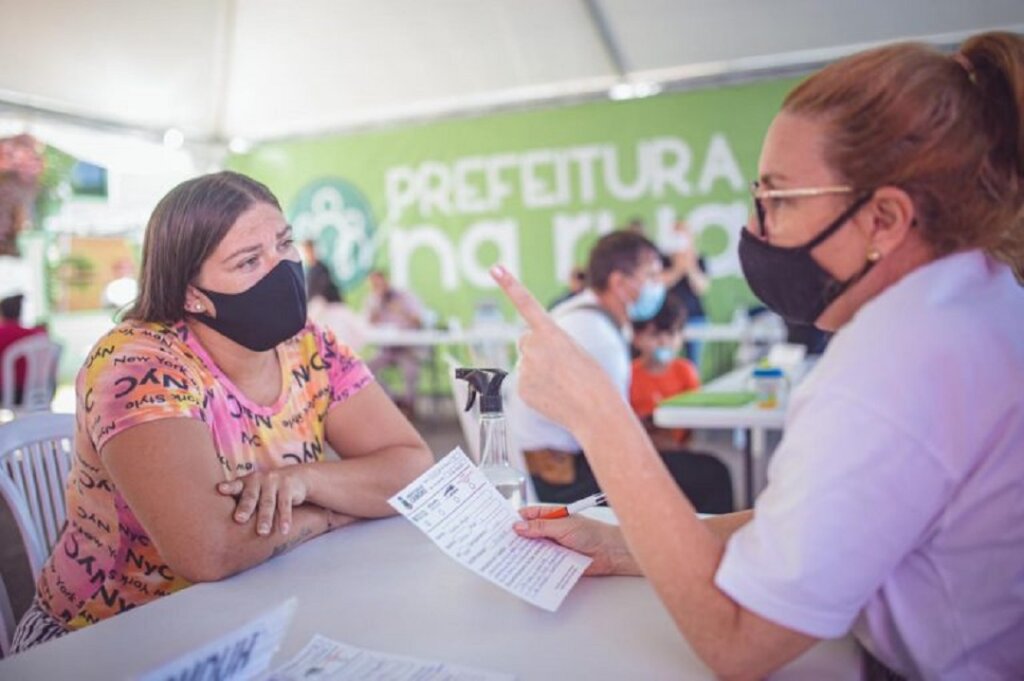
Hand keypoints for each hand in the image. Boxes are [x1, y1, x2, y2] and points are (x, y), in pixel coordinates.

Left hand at [217, 466, 309, 535]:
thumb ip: (240, 503)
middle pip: (251, 496)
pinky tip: (284, 530)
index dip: (228, 487)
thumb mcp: (253, 492)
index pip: (236, 486)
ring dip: (265, 518)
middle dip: (245, 508)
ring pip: (268, 502)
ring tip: (262, 532)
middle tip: (239, 519)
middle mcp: (259, 479)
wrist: (296, 477)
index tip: (220, 489)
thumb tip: (216, 528)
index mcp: (246, 482)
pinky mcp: (288, 487)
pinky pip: (285, 505)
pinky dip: (285, 519)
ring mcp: (274, 482)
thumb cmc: (266, 491)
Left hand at [490, 265, 621, 432]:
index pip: (526, 304)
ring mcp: (524, 368)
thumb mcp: (576, 352)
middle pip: (526, 341)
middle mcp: (533, 347)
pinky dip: (536, 388)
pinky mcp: (520, 388)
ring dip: (539, 371)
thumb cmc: (594, 381)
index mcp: (552, 332)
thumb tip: (529, 357)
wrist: (596, 412)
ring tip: (562, 384)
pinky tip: (554, 395)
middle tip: (561, 366)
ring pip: (526, 364)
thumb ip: (551, 345)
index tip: (494, 268)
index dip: (509, 285)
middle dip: (537, 350)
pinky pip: (525, 383)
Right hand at [513, 507, 638, 575]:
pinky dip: (534, 566)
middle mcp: (550, 531)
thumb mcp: (563, 526)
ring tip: (509, 558)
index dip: (515, 520)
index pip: (528, 516)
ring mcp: (553, 546)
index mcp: (551, 516)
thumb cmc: (592, 532)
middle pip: (528, 534)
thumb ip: (540, 527)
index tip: (500, 526)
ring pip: (533, 550)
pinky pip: (542, 563)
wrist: (610, 552)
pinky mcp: (557, 561)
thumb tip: (519, 526)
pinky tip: (525, 569)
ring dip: (524, 554)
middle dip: (516, 539)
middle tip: (501, 545)